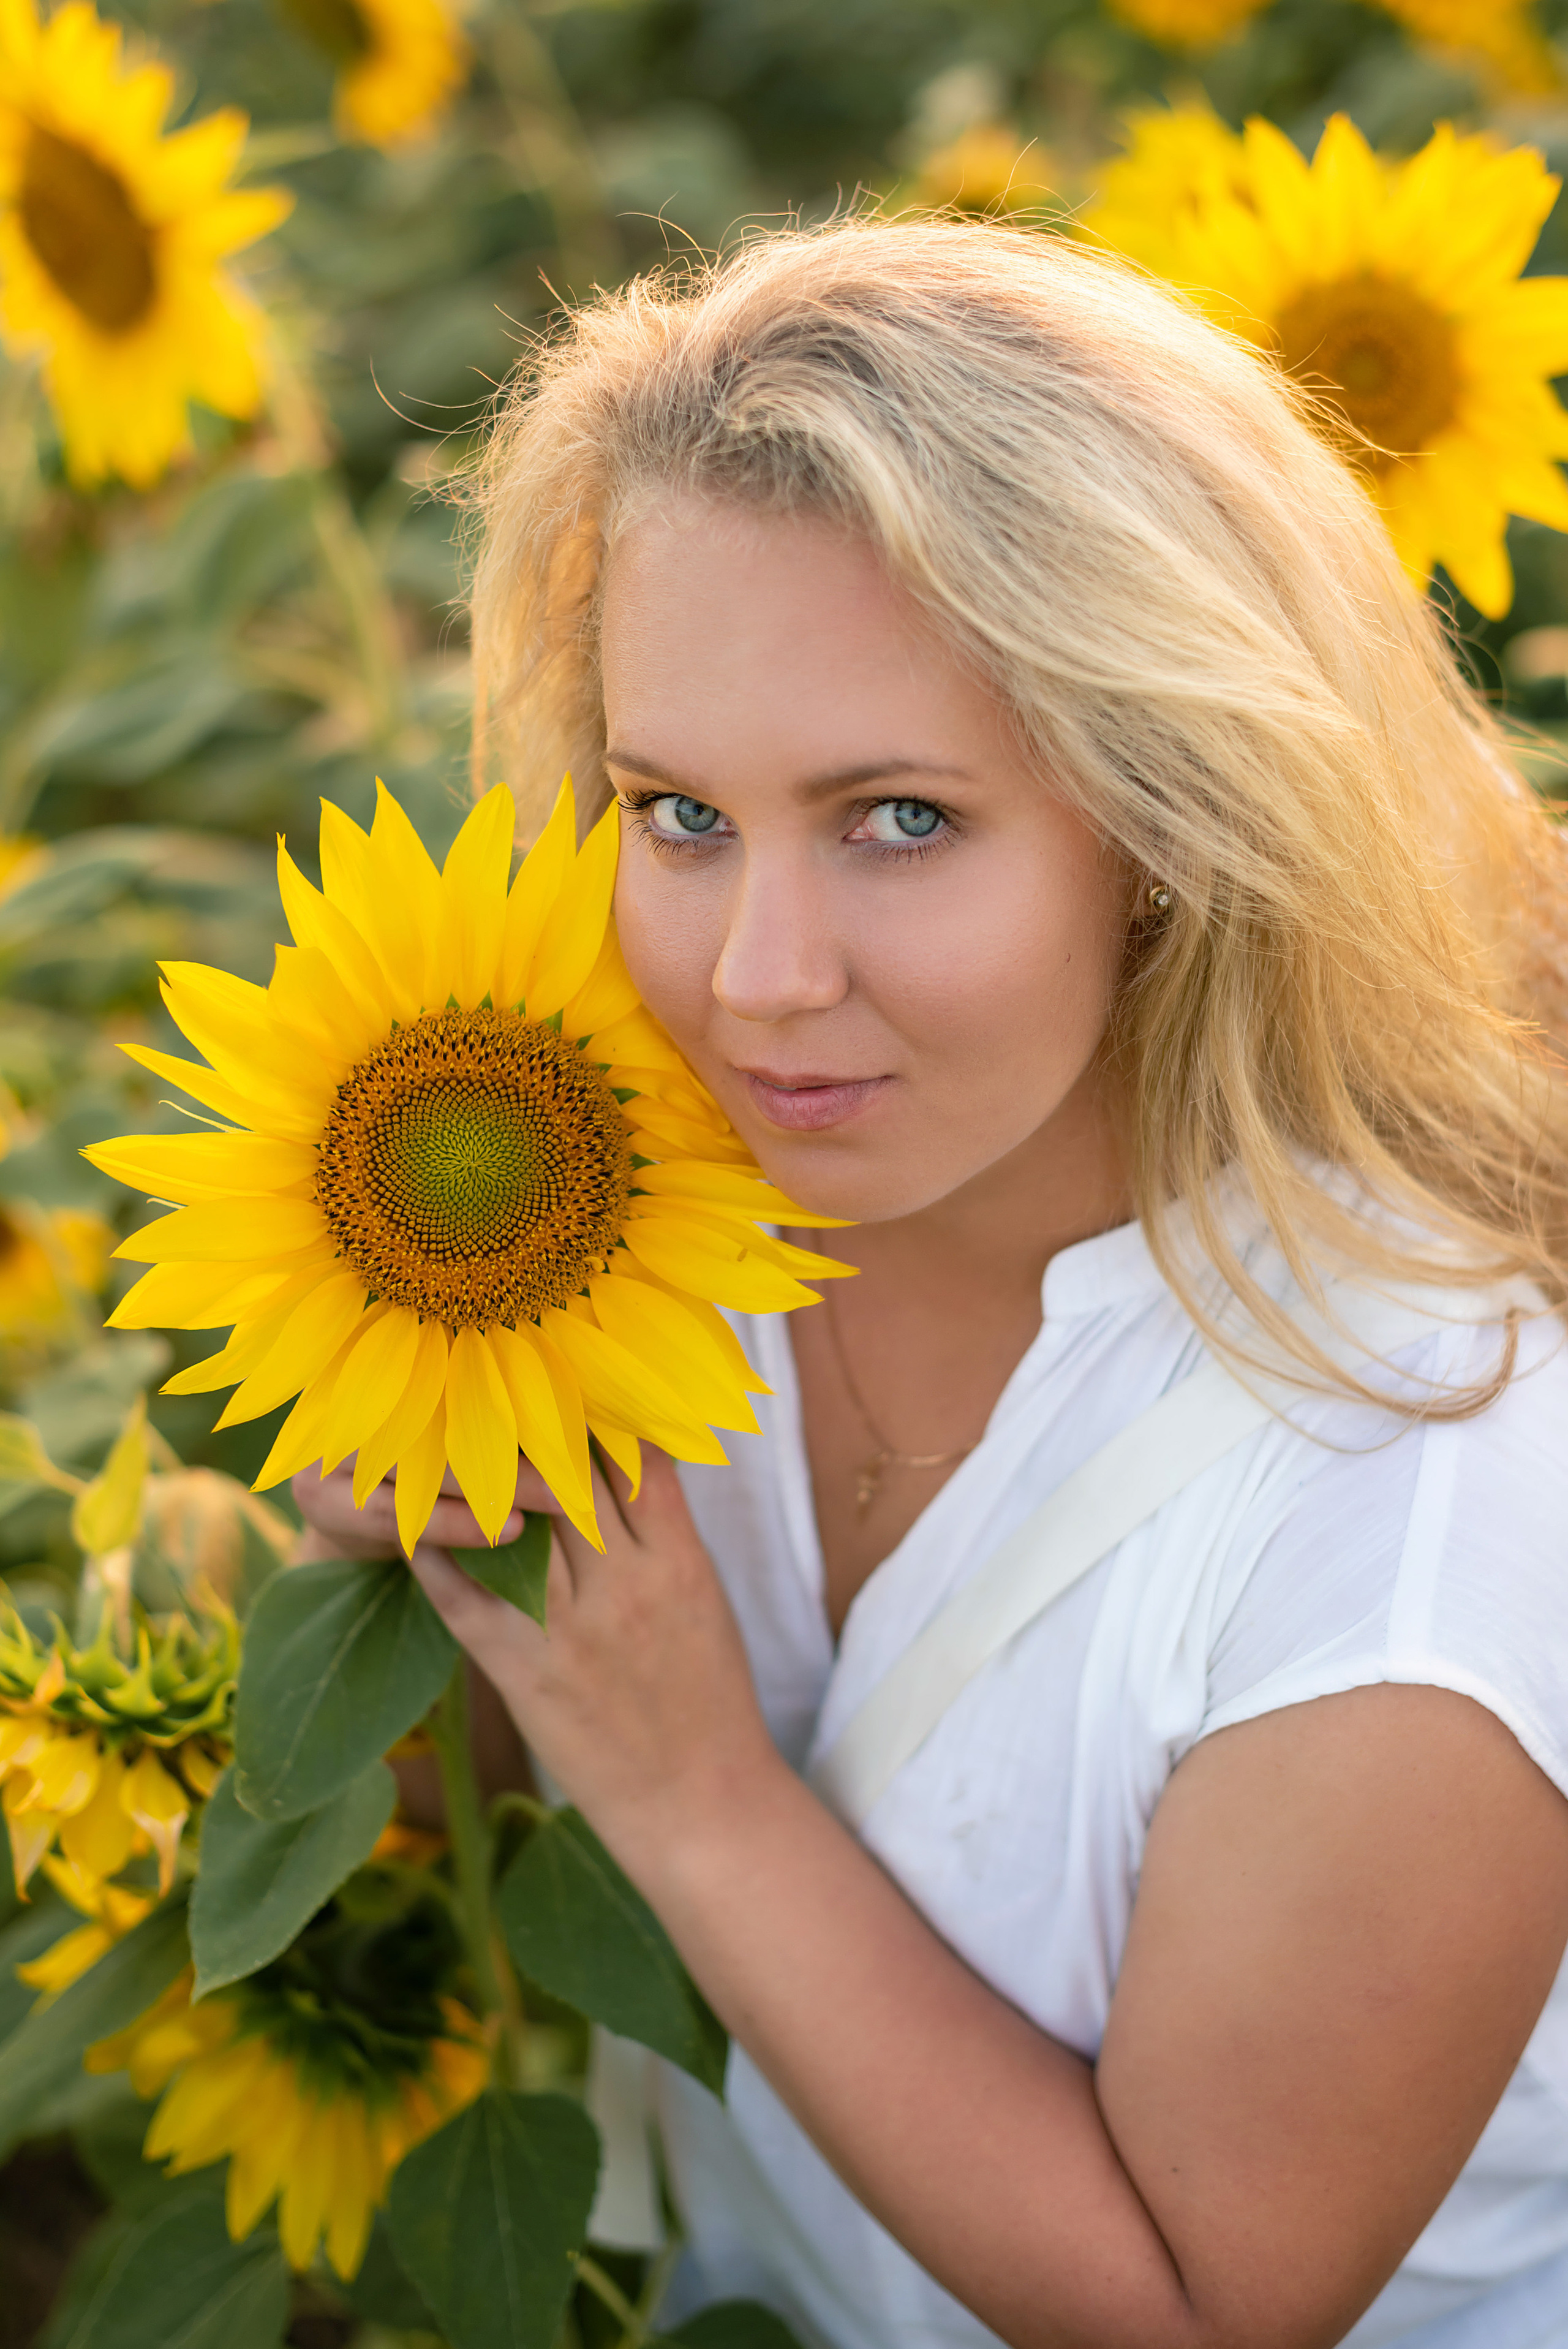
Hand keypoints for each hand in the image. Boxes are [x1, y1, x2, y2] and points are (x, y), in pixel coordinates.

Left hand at [292, 1447, 782, 1872]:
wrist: (703, 1805)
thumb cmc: (711, 1703)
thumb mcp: (705, 1603)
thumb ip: (667, 1535)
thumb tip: (633, 1471)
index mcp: (680, 1561)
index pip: (634, 1459)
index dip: (597, 1415)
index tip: (564, 1384)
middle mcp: (627, 1583)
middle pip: (568, 1477)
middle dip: (530, 1435)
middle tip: (489, 1398)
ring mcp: (573, 1628)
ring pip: (513, 1525)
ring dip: (475, 1482)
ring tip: (440, 1447)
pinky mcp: (527, 1673)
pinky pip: (467, 1600)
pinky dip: (438, 1559)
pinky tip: (414, 1530)